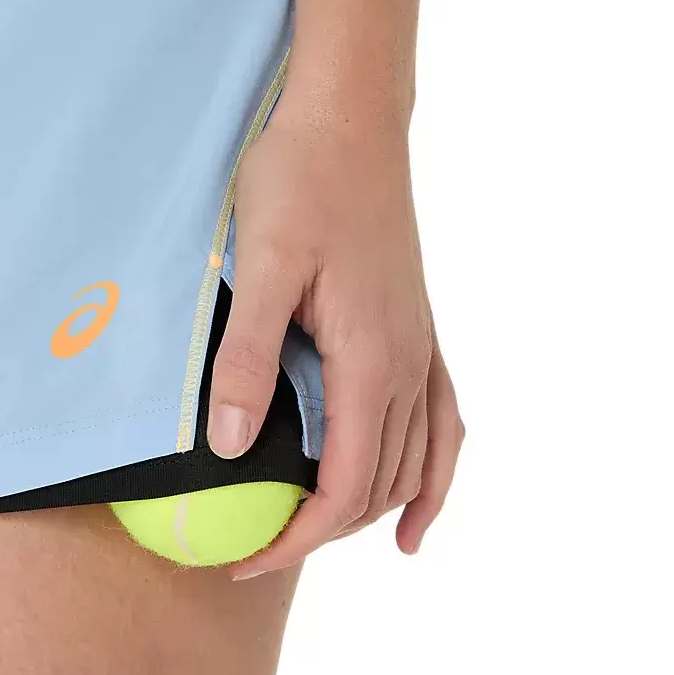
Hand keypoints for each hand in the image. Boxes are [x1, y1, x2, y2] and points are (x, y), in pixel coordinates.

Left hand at [205, 112, 463, 578]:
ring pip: (415, 459)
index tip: (246, 558)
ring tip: (323, 536)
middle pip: (381, 483)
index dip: (298, 536)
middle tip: (260, 547)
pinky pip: (443, 419)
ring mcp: (420, 344)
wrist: (349, 116)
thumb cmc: (300, 180)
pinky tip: (418, 503)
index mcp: (370, 358)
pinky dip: (435, 472)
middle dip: (324, 530)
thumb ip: (245, 357)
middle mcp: (407, 362)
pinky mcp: (415, 325)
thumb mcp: (259, 266)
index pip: (346, 485)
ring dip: (373, 508)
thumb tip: (230, 447)